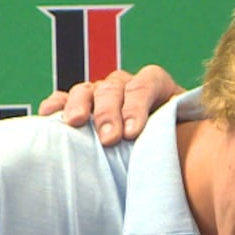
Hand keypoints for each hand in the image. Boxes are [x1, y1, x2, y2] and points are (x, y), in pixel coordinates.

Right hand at [37, 65, 185, 145]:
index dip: (137, 106)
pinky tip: (49, 114)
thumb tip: (185, 140)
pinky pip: (64, 98)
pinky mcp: (82, 105)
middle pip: (113, 88)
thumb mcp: (182, 133)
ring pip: (87, 89)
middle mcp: (127, 85)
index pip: (145, 84)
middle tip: (109, 138)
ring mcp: (102, 93)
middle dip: (109, 113)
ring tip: (75, 122)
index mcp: (157, 85)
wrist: (160, 150)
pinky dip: (57, 104)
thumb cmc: (174, 142)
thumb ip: (180, 131)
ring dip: (80, 105)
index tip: (132, 133)